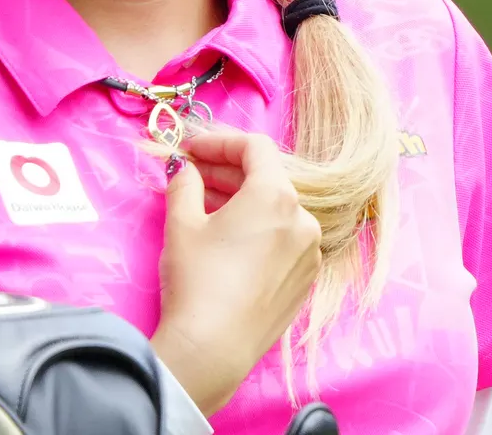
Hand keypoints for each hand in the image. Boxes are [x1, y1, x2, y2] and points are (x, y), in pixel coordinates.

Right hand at [150, 131, 321, 416]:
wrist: (212, 349)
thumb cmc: (196, 279)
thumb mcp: (182, 223)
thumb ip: (184, 183)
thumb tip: (184, 168)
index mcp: (276, 196)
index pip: (254, 147)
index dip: (220, 141)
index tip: (191, 149)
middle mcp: (303, 219)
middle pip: (267, 178)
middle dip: (227, 172)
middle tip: (192, 174)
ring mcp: (309, 252)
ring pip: (276, 211)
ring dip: (242, 201)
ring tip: (205, 207)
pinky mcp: (305, 280)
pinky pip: (283, 239)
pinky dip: (259, 230)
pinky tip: (229, 240)